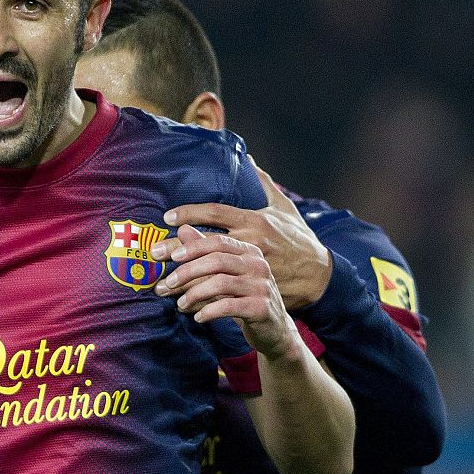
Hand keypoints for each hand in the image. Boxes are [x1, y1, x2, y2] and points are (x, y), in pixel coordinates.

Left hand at [152, 160, 331, 309]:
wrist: (319, 279)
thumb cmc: (296, 241)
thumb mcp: (282, 210)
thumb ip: (263, 185)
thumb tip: (249, 159)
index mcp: (255, 223)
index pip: (217, 214)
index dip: (191, 213)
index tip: (168, 217)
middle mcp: (255, 245)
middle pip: (209, 246)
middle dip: (178, 253)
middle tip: (155, 259)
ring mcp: (259, 273)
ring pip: (215, 277)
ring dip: (189, 287)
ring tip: (172, 295)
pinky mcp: (262, 298)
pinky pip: (228, 303)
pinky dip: (209, 309)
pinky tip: (195, 313)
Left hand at [154, 229, 300, 359]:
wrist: (274, 328)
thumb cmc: (244, 296)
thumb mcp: (226, 274)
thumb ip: (206, 252)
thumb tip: (182, 229)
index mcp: (249, 251)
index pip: (218, 242)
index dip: (192, 247)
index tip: (171, 256)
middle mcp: (258, 265)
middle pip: (217, 260)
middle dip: (187, 271)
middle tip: (167, 283)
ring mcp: (262, 286)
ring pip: (221, 283)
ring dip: (194, 294)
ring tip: (180, 304)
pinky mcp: (261, 308)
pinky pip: (228, 306)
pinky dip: (208, 311)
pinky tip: (198, 317)